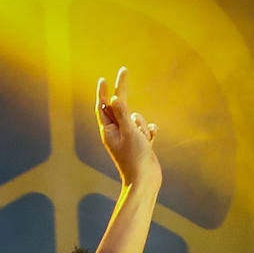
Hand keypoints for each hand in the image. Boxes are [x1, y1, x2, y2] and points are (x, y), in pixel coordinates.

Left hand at [96, 66, 160, 188]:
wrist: (145, 180)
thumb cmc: (135, 157)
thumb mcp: (129, 132)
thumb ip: (122, 114)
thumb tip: (112, 98)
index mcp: (108, 131)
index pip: (103, 107)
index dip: (103, 91)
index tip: (103, 78)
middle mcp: (115, 134)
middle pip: (118, 108)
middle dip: (122, 93)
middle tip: (124, 72)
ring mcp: (127, 139)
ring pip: (135, 119)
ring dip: (141, 123)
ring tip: (141, 138)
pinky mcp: (138, 144)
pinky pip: (145, 130)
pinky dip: (148, 131)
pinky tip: (150, 137)